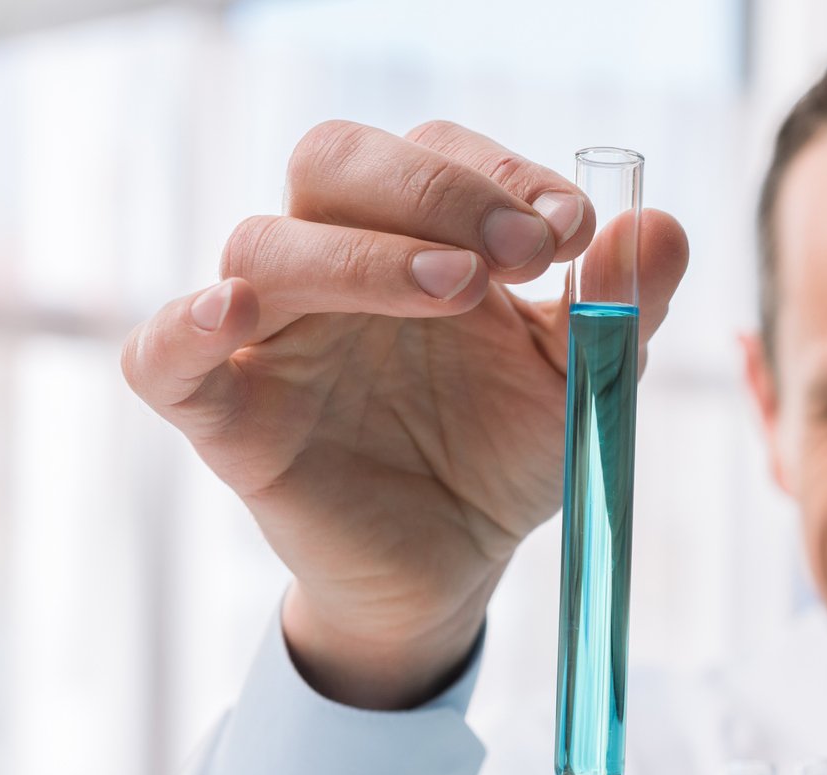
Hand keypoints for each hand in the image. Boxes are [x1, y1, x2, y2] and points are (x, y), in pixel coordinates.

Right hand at [121, 120, 688, 707]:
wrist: (456, 568)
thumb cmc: (503, 455)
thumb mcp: (581, 381)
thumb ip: (623, 308)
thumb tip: (661, 227)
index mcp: (419, 239)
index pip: (436, 155)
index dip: (502, 174)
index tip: (578, 228)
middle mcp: (335, 267)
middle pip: (337, 162)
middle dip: (435, 190)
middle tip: (525, 250)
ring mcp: (273, 337)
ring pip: (264, 244)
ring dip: (362, 253)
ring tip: (460, 290)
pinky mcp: (228, 417)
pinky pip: (164, 356)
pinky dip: (189, 325)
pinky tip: (237, 314)